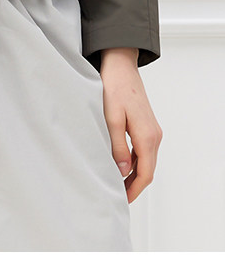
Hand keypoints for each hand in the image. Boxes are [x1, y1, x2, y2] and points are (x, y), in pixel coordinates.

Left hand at [100, 48, 162, 202]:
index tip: (122, 200)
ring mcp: (152, 130)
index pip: (145, 174)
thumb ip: (118, 146)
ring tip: (116, 184)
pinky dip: (135, 162)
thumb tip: (123, 171)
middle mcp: (154, 136)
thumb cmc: (114, 88)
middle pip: (147, 170)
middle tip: (117, 196)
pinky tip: (121, 165)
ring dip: (134, 175)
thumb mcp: (111, 118)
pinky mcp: (147, 125)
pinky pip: (144, 150)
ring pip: (146, 161)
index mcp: (147, 137)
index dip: (134, 190)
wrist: (121, 65)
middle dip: (134, 186)